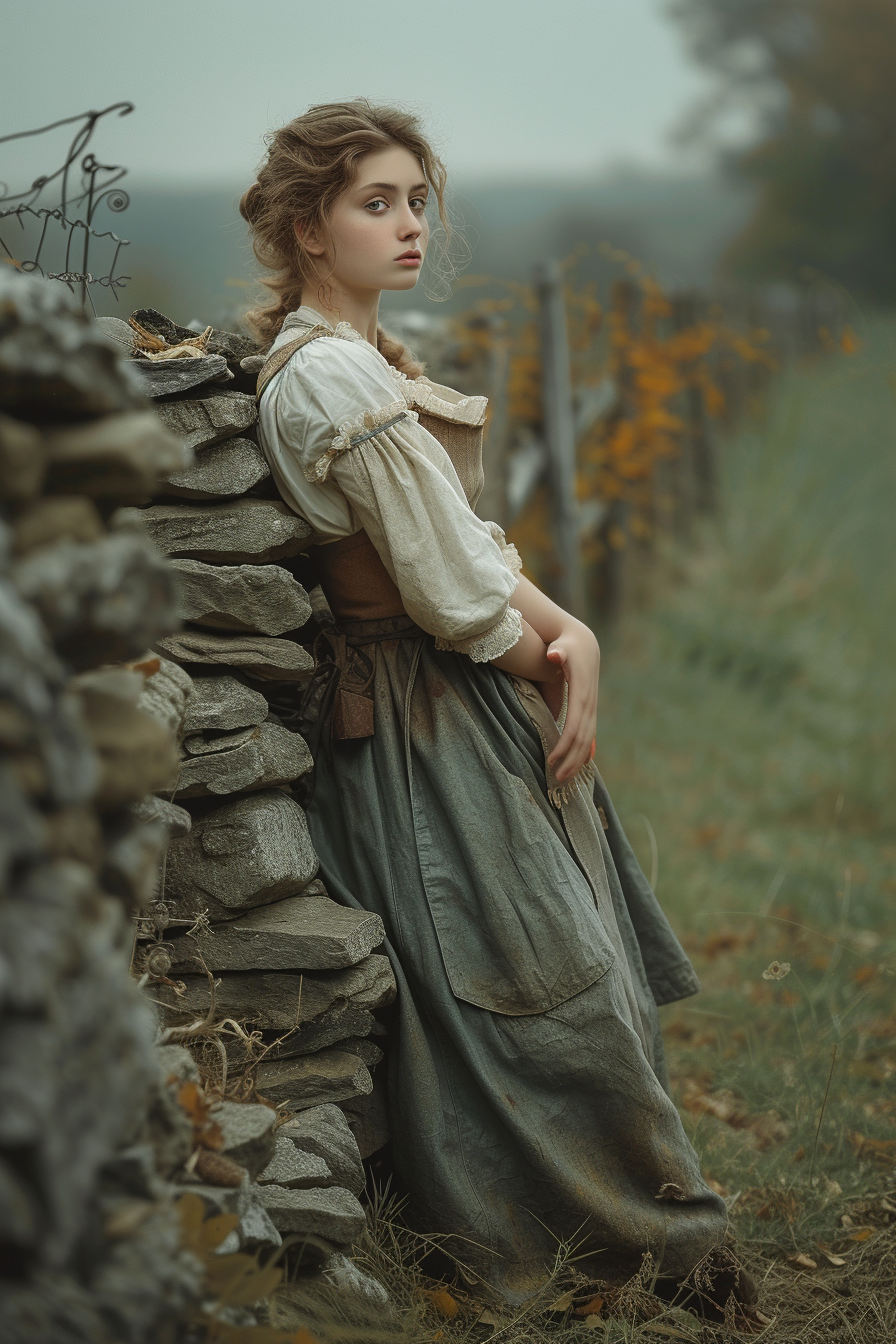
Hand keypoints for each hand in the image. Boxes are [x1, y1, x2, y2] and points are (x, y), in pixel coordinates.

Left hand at [543, 625, 599, 784]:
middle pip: (582, 737)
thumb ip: (558, 651)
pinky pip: (588, 735)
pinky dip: (583, 751)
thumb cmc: (567, 645)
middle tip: (556, 778)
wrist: (584, 643)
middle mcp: (589, 702)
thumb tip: (554, 654)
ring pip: (587, 739)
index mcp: (582, 692)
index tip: (551, 760)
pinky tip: (578, 766)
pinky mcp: (588, 709)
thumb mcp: (562, 645)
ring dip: (576, 760)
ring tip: (563, 777)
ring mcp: (591, 707)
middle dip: (570, 759)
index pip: (574, 724)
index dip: (564, 744)